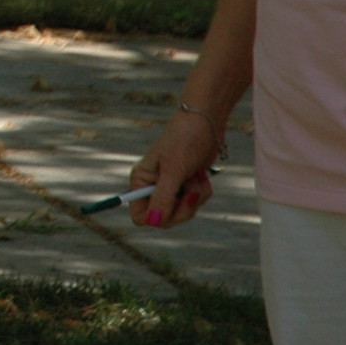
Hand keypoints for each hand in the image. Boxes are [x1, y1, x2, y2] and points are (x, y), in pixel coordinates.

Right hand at [128, 108, 219, 228]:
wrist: (206, 123)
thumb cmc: (185, 140)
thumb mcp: (174, 170)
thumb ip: (163, 197)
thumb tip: (153, 221)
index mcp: (141, 182)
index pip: (140, 215)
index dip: (155, 217)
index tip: (172, 209)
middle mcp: (153, 187)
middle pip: (164, 218)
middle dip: (183, 207)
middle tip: (192, 192)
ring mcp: (171, 188)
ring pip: (183, 212)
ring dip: (195, 196)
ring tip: (197, 175)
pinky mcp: (186, 186)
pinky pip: (196, 203)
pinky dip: (203, 192)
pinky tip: (202, 174)